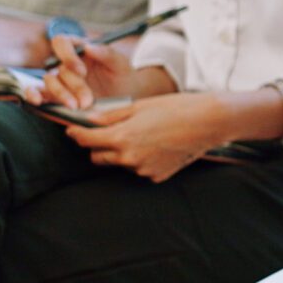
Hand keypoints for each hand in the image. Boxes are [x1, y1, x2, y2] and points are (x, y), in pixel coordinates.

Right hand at [27, 35, 136, 110]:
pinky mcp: (55, 95)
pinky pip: (37, 92)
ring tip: (77, 106)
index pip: (62, 42)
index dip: (67, 55)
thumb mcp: (121, 64)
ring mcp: (60, 79)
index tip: (82, 71)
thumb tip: (89, 46)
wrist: (126, 99)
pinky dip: (33, 95)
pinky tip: (37, 101)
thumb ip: (107, 53)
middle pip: (58, 67)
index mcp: (80, 48)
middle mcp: (66, 62)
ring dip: (61, 94)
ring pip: (49, 81)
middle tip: (87, 100)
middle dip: (73, 85)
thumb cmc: (124, 76)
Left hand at [63, 92, 225, 182]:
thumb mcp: (140, 106)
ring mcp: (143, 169)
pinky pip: (139, 168)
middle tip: (111, 131)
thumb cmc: (176, 108)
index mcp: (122, 138)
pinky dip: (141, 159)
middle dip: (99, 145)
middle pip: (98, 157)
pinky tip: (157, 145)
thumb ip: (111, 116)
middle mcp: (129, 158)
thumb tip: (89, 120)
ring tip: (143, 136)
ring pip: (119, 163)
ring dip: (122, 153)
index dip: (76, 134)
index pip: (86, 140)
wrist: (209, 122)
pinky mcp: (156, 176)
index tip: (73, 130)